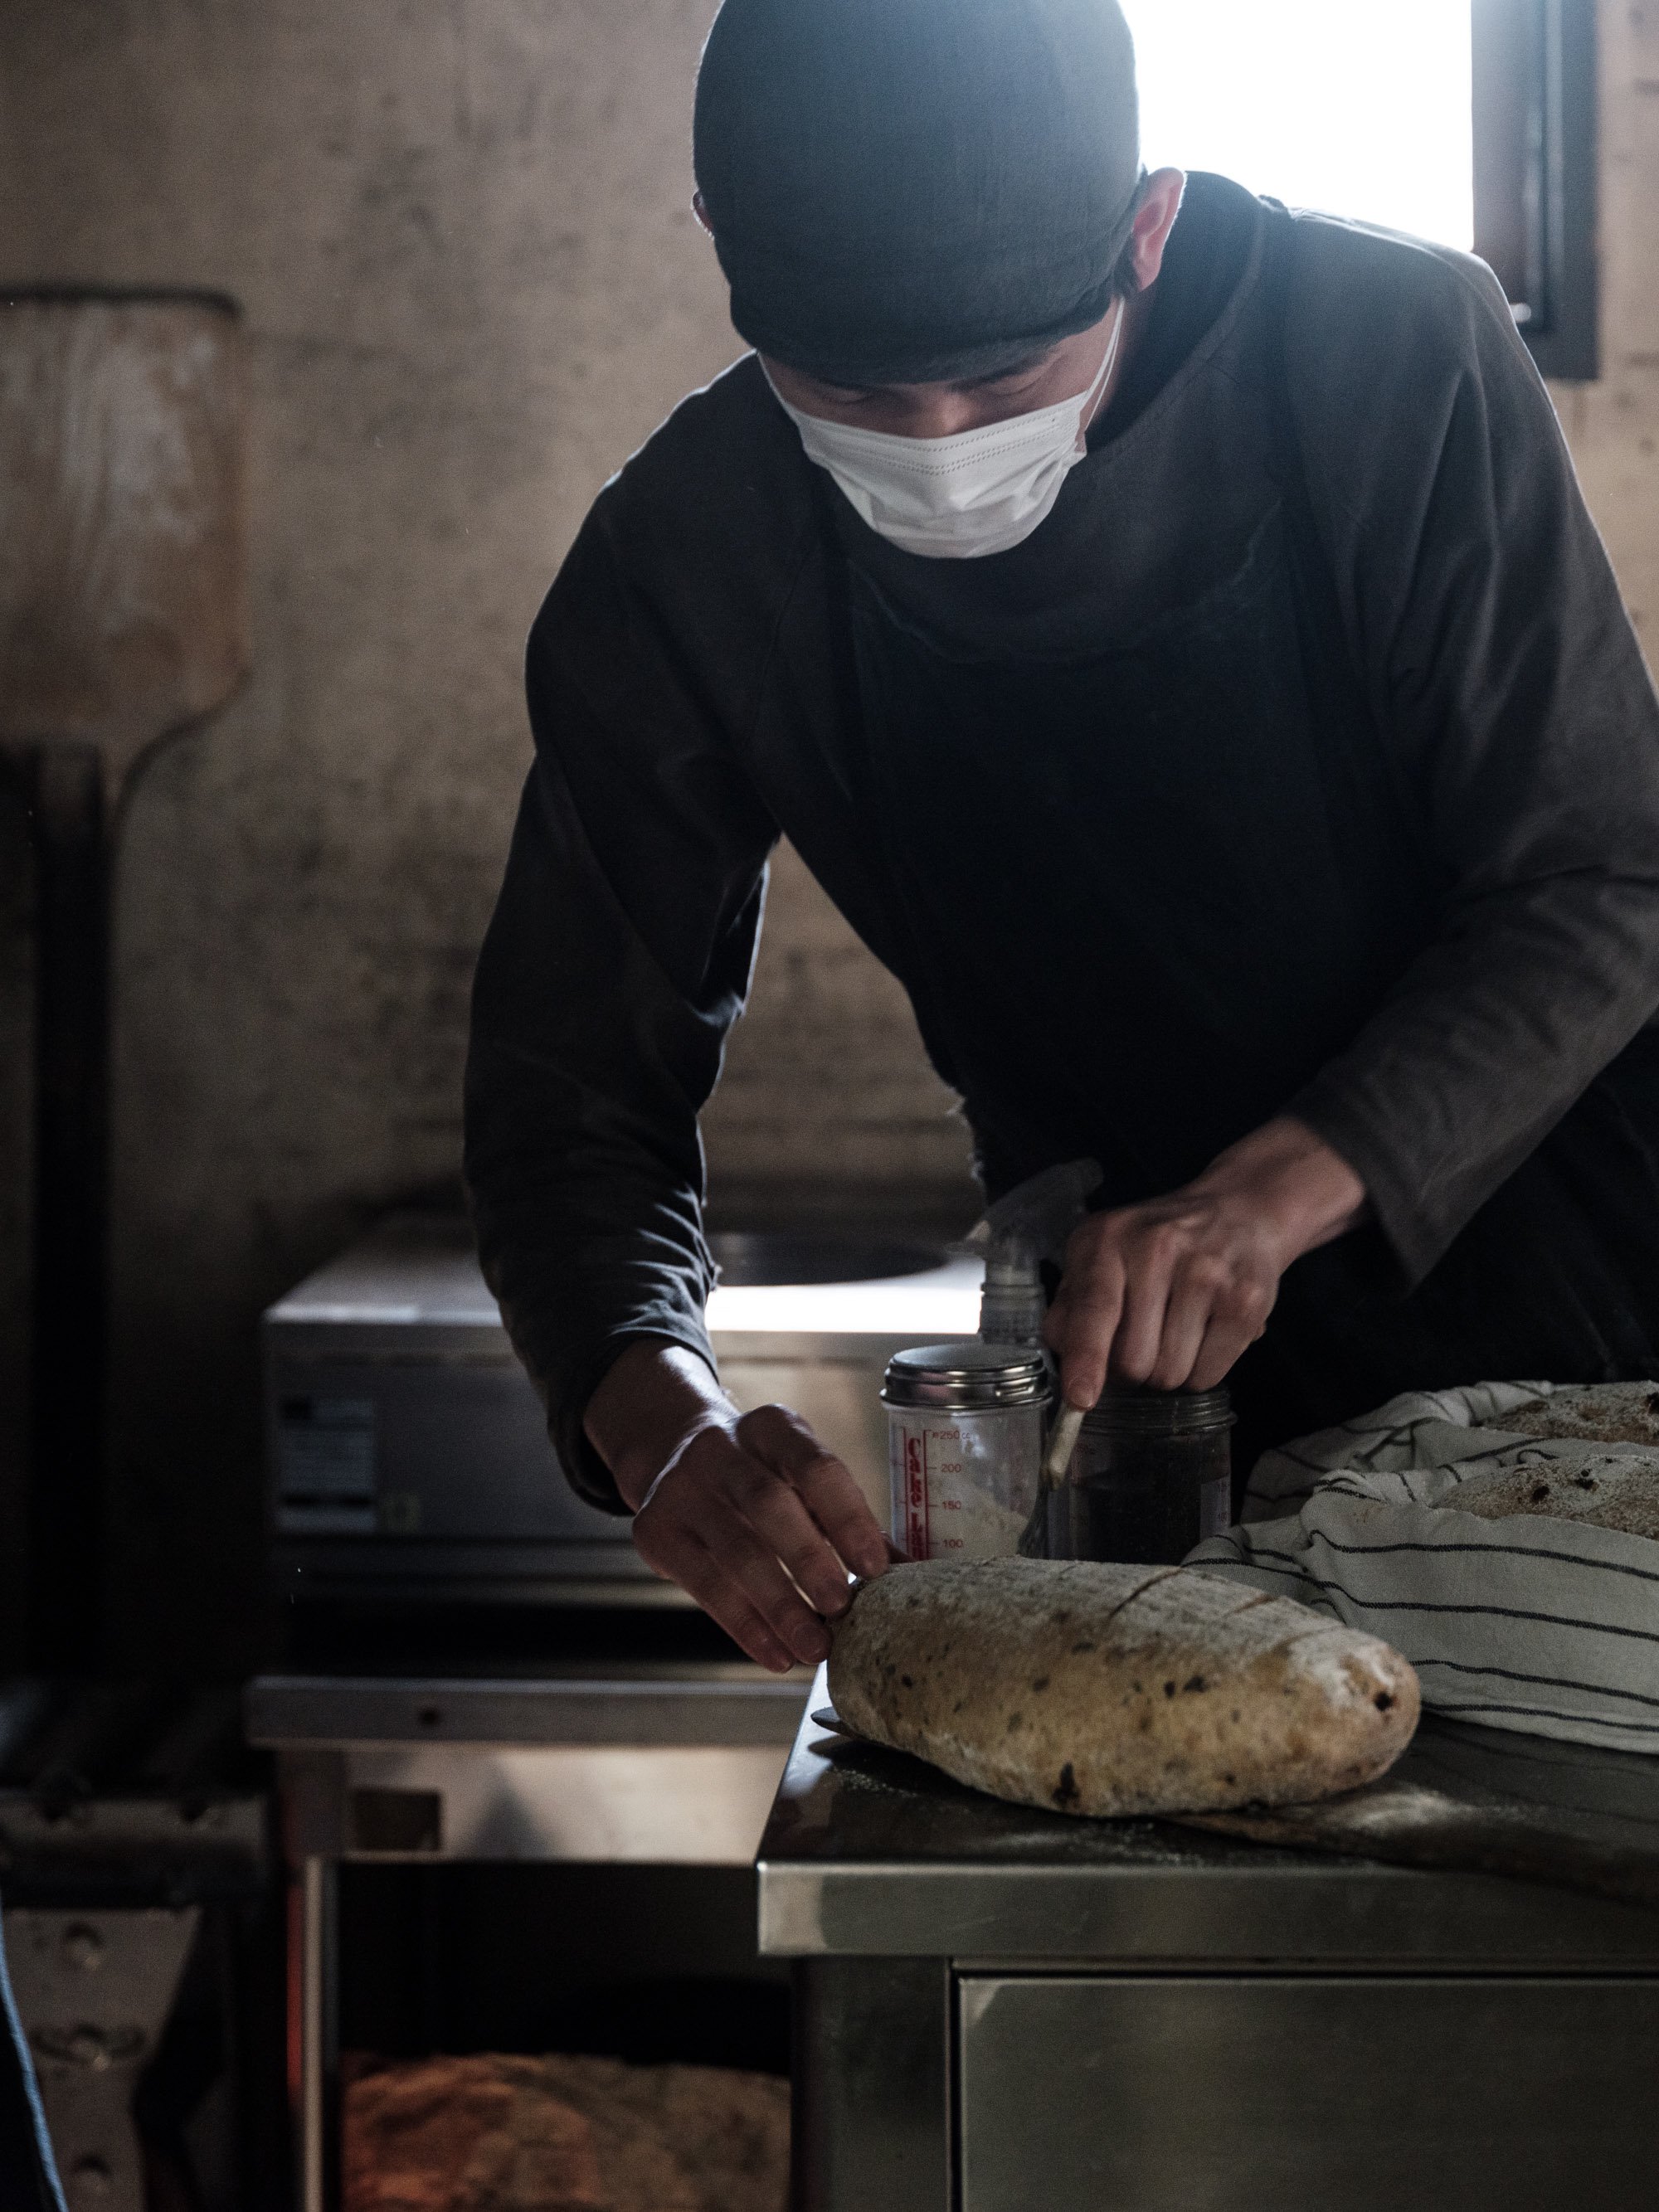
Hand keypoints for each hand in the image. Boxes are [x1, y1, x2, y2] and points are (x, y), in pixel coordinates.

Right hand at [585, 1343, 889, 1671]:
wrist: (671, 1452)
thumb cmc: (760, 1477)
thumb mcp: (800, 1479)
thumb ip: (847, 1521)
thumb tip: (910, 1574)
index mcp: (773, 1427)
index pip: (814, 1465)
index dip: (847, 1516)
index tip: (875, 1567)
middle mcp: (720, 1448)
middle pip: (767, 1503)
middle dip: (808, 1560)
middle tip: (842, 1609)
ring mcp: (681, 1487)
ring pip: (734, 1551)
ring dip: (780, 1606)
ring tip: (815, 1648)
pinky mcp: (655, 1530)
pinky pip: (704, 1585)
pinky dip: (745, 1626)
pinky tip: (777, 1654)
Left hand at [1044, 1117, 1366, 1409]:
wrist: (1236, 1211)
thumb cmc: (1155, 1244)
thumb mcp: (1101, 1255)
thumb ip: (1073, 1305)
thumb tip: (1069, 1359)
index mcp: (1107, 1239)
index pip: (1094, 1308)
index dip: (1086, 1358)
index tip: (1081, 1397)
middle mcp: (1157, 1250)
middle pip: (1132, 1361)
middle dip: (1131, 1368)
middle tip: (1142, 1336)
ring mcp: (1206, 1275)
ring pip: (1170, 1375)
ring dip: (1167, 1370)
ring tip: (1175, 1329)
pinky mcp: (1246, 1303)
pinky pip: (1207, 1376)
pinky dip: (1200, 1370)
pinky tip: (1204, 1332)